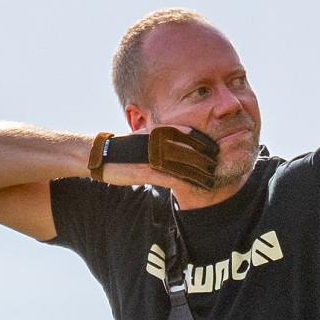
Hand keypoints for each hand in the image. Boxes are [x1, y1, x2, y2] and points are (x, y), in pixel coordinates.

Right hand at [99, 125, 222, 186]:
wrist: (101, 155)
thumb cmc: (125, 149)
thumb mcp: (144, 137)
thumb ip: (160, 138)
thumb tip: (177, 141)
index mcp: (159, 131)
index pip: (189, 133)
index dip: (204, 142)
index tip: (216, 149)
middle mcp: (158, 142)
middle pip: (190, 150)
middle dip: (206, 159)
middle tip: (218, 166)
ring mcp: (153, 158)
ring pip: (183, 166)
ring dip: (199, 174)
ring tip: (211, 180)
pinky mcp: (147, 173)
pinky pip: (171, 179)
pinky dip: (185, 184)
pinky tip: (194, 188)